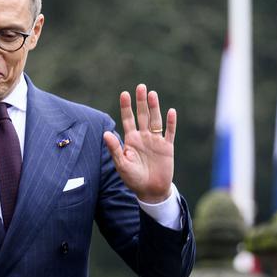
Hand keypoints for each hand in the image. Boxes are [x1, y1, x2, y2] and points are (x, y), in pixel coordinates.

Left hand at [103, 84, 175, 203]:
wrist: (150, 190)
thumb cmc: (133, 178)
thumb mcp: (121, 164)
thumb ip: (115, 148)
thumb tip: (106, 133)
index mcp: (131, 140)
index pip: (128, 119)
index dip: (126, 107)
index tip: (124, 93)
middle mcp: (143, 137)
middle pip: (142, 116)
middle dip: (141, 102)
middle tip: (140, 86)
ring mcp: (156, 141)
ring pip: (155, 120)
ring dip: (154, 107)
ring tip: (152, 94)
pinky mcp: (167, 147)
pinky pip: (169, 132)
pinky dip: (171, 122)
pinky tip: (171, 111)